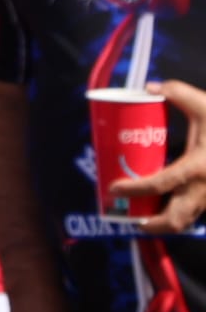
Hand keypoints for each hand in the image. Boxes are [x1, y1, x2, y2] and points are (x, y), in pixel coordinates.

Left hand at [109, 79, 205, 234]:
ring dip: (165, 223)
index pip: (159, 184)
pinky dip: (180, 213)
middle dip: (151, 224)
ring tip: (144, 216)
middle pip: (176, 219)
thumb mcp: (205, 105)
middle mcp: (205, 189)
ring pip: (188, 220)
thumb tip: (150, 87)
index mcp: (197, 167)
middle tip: (130, 217)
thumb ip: (178, 92)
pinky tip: (166, 205)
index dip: (134, 189)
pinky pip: (197, 212)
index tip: (114, 188)